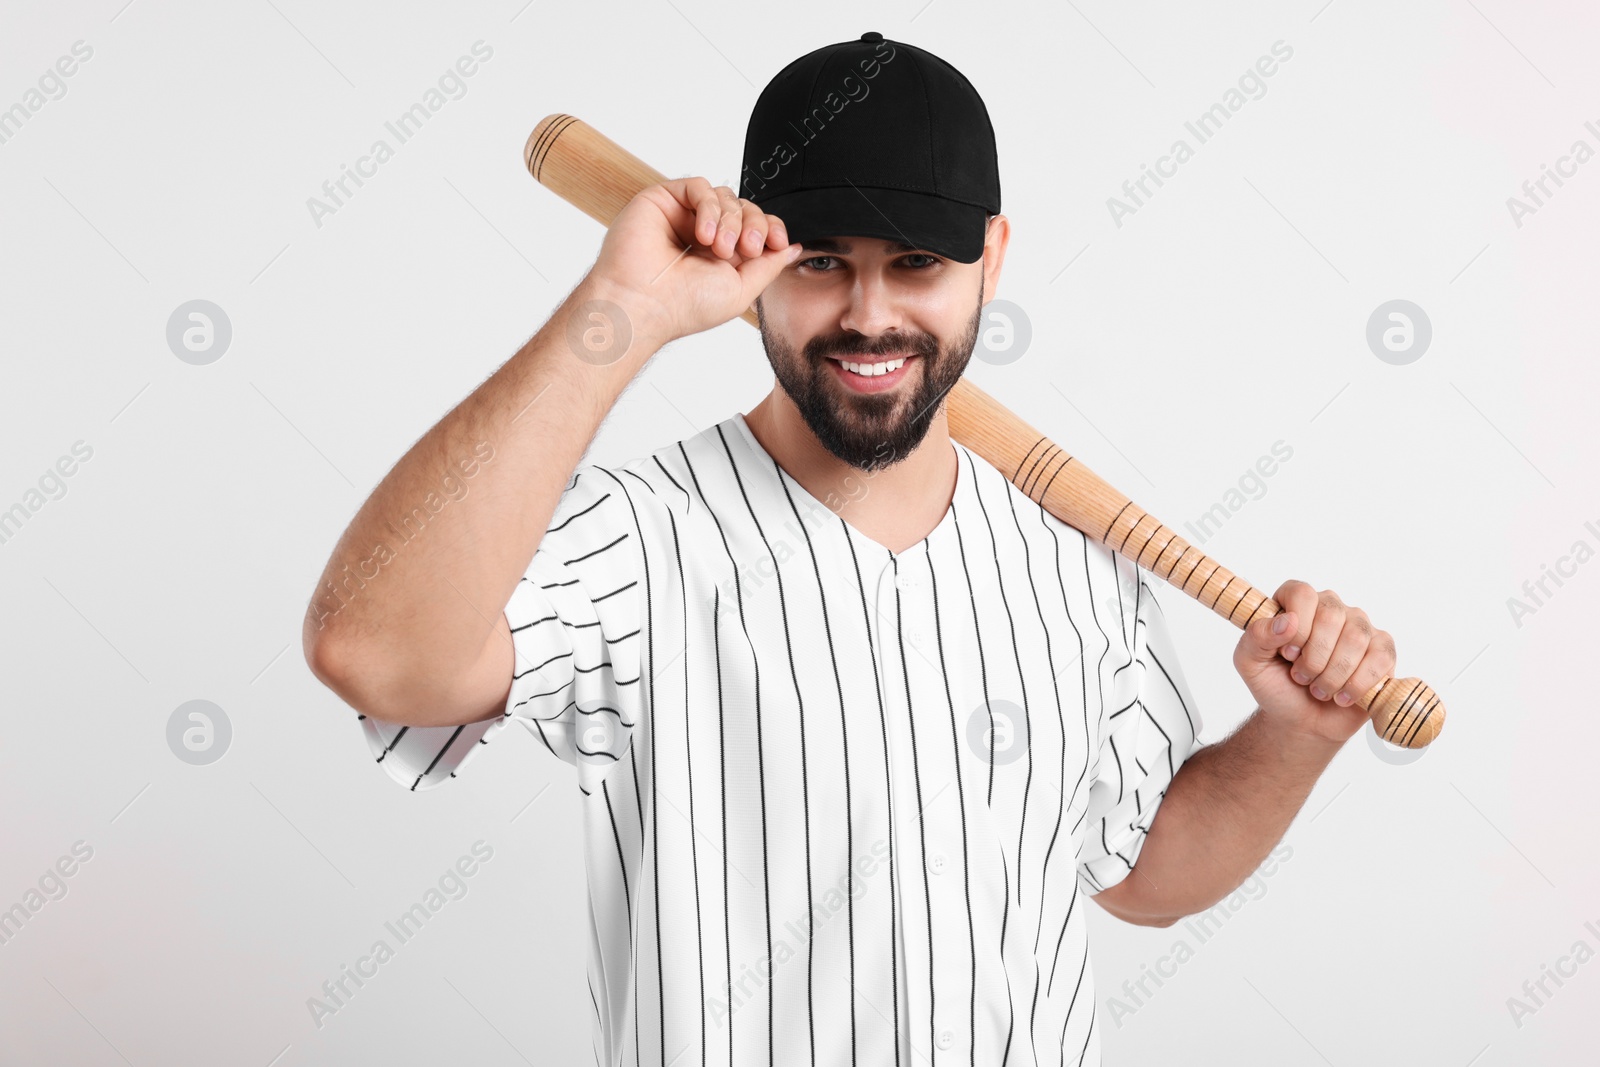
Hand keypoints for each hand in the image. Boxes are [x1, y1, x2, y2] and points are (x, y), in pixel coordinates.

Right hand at [585, 177, 802, 345]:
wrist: (643, 304)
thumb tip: (792, 248)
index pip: (755, 228)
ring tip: (717, 247)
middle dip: (752, 225)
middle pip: (744, 208)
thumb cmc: (683, 306)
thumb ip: (769, 266)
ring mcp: (682, 217)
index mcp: (721, 257)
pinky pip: (699, 186)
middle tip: (744, 249)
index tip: (776, 241)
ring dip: (730, 220)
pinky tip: (703, 234)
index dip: (770, 228)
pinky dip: (709, 207)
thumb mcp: (741, 290)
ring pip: (724, 196)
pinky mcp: (663, 200)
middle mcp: (702, 234)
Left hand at [1233, 579, 1397, 745]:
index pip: (1302, 593)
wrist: (1301, 720)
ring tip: (1319, 689)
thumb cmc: (1276, 685)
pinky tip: (1343, 696)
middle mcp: (1330, 607)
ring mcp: (1359, 626)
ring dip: (1333, 674)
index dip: (1296, 626)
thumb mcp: (1249, 663)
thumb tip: (1287, 621)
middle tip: (1301, 677)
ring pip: (1356, 637)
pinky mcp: (1382, 650)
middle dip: (1313, 657)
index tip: (1287, 654)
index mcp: (1296, 601)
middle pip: (1331, 615)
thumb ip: (1256, 636)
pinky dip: (1358, 684)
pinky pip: (1380, 658)